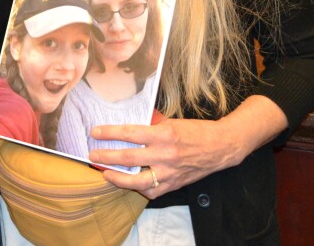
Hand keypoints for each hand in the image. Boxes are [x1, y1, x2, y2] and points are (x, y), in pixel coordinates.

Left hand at [89, 96, 287, 199]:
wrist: (222, 147)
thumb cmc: (196, 131)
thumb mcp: (173, 121)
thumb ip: (152, 124)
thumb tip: (132, 122)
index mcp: (164, 134)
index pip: (130, 133)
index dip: (110, 133)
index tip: (95, 132)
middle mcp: (165, 154)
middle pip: (128, 158)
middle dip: (106, 157)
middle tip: (92, 155)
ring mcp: (169, 172)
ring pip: (137, 181)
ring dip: (117, 178)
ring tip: (105, 173)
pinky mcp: (174, 185)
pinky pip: (151, 191)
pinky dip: (139, 189)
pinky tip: (129, 184)